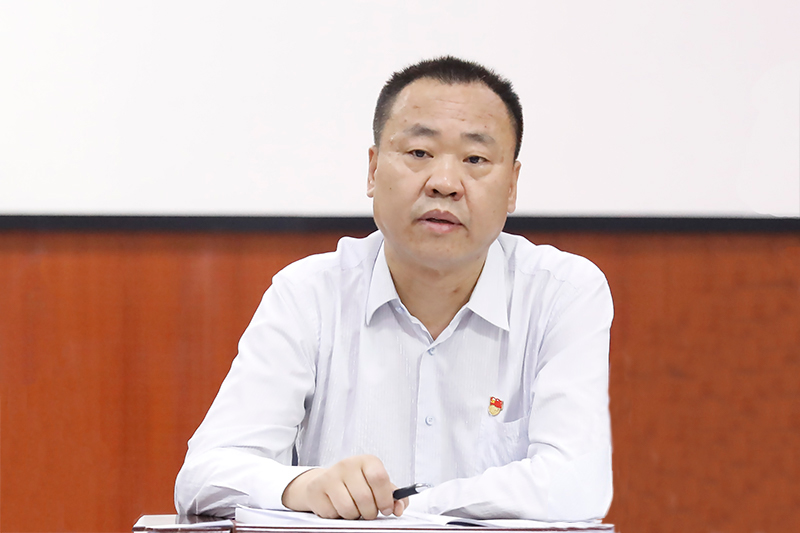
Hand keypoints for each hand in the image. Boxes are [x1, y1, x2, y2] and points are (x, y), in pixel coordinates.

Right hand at [281, 455, 408, 519]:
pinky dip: (338, 516)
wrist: (324, 482)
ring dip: (354, 515)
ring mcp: (330, 475)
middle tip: (369, 512)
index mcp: (366, 461)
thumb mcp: (377, 486)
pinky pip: (332, 513)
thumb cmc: (356, 485)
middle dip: (370, 512)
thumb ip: (393, 497)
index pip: (379, 478)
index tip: (386, 509)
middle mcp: (347, 464)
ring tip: (353, 509)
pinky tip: (337, 506)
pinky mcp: (316, 488)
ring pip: (348, 508)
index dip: (385, 498)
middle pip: (364, 497)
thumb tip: (399, 508)